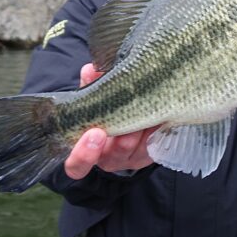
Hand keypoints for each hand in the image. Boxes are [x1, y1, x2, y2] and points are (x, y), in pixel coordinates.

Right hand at [63, 63, 157, 179]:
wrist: (127, 118)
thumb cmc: (103, 109)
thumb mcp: (93, 97)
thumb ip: (90, 85)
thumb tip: (90, 70)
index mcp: (85, 151)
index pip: (77, 166)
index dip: (83, 155)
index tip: (94, 133)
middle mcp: (107, 159)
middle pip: (111, 160)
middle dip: (119, 144)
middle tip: (128, 128)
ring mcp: (130, 159)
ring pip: (136, 152)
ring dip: (141, 132)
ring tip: (147, 113)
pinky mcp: (149, 153)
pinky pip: (154, 145)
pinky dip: (156, 129)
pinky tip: (159, 114)